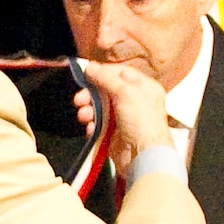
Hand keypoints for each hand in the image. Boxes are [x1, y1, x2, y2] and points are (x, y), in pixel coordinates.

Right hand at [76, 59, 171, 173]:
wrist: (143, 156)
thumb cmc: (143, 124)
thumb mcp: (126, 92)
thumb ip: (106, 78)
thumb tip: (91, 67)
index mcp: (144, 87)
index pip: (120, 73)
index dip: (102, 72)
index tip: (86, 74)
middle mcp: (135, 101)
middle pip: (107, 91)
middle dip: (91, 94)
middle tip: (79, 99)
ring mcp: (125, 118)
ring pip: (101, 108)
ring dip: (89, 110)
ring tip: (84, 115)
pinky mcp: (116, 134)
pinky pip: (99, 125)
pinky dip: (93, 125)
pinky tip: (90, 128)